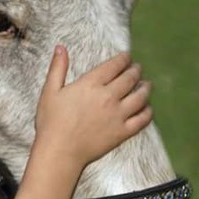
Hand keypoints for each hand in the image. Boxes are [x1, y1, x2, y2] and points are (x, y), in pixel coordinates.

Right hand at [33, 46, 152, 165]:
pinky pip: (142, 119)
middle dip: (136, 70)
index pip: (114, 66)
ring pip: (140, 97)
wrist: (59, 151)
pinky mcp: (122, 132)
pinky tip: (147, 108)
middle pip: (130, 78)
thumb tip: (60, 47)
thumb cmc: (51, 122)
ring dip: (145, 88)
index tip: (127, 57)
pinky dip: (148, 112)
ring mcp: (118, 115)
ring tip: (146, 85)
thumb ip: (58, 68)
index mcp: (90, 84)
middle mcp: (108, 97)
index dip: (123, 59)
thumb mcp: (50, 91)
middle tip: (137, 68)